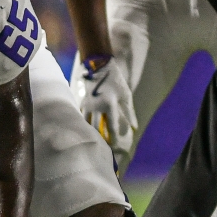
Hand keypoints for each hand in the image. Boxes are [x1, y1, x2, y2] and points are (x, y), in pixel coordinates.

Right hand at [71, 55, 137, 169]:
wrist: (99, 68)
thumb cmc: (116, 82)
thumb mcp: (126, 95)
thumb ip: (130, 112)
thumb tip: (134, 127)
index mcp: (109, 104)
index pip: (111, 125)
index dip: (112, 137)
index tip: (114, 146)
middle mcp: (97, 106)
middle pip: (96, 128)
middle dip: (99, 139)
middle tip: (102, 149)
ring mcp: (88, 104)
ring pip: (87, 123)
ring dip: (90, 133)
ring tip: (93, 143)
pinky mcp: (82, 102)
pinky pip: (82, 117)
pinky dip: (84, 125)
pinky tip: (86, 132)